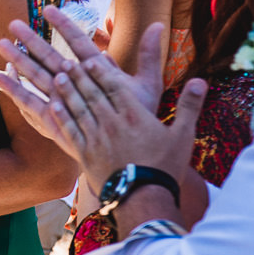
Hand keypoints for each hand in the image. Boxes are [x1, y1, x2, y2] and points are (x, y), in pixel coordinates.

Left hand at [0, 9, 199, 204]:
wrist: (143, 198)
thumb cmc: (165, 166)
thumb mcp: (183, 135)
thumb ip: (191, 105)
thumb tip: (202, 80)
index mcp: (135, 116)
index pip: (114, 87)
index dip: (100, 71)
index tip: (89, 57)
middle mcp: (112, 123)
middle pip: (91, 93)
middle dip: (77, 74)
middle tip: (62, 58)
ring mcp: (96, 138)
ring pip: (77, 108)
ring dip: (65, 90)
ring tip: (54, 74)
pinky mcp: (85, 153)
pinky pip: (69, 130)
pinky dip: (60, 116)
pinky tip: (51, 104)